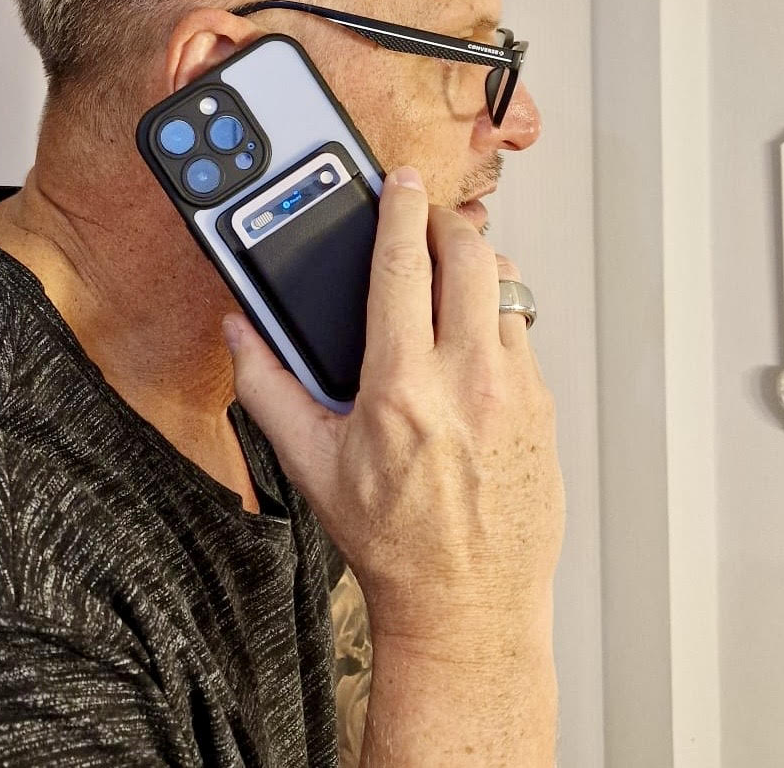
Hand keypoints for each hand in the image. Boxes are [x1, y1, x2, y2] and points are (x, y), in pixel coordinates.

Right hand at [223, 166, 564, 644]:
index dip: (399, 207)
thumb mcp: (310, 464)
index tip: (398, 181)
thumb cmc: (391, 541)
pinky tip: (470, 343)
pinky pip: (524, 331)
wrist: (468, 603)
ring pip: (506, 285)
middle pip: (471, 253)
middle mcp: (467, 377)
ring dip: (475, 267)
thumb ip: (266, 388)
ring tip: (447, 281)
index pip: (404, 263)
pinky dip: (496, 315)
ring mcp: (516, 389)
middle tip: (423, 223)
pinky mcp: (544, 407)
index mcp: (401, 383)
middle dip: (445, 221)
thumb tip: (239, 333)